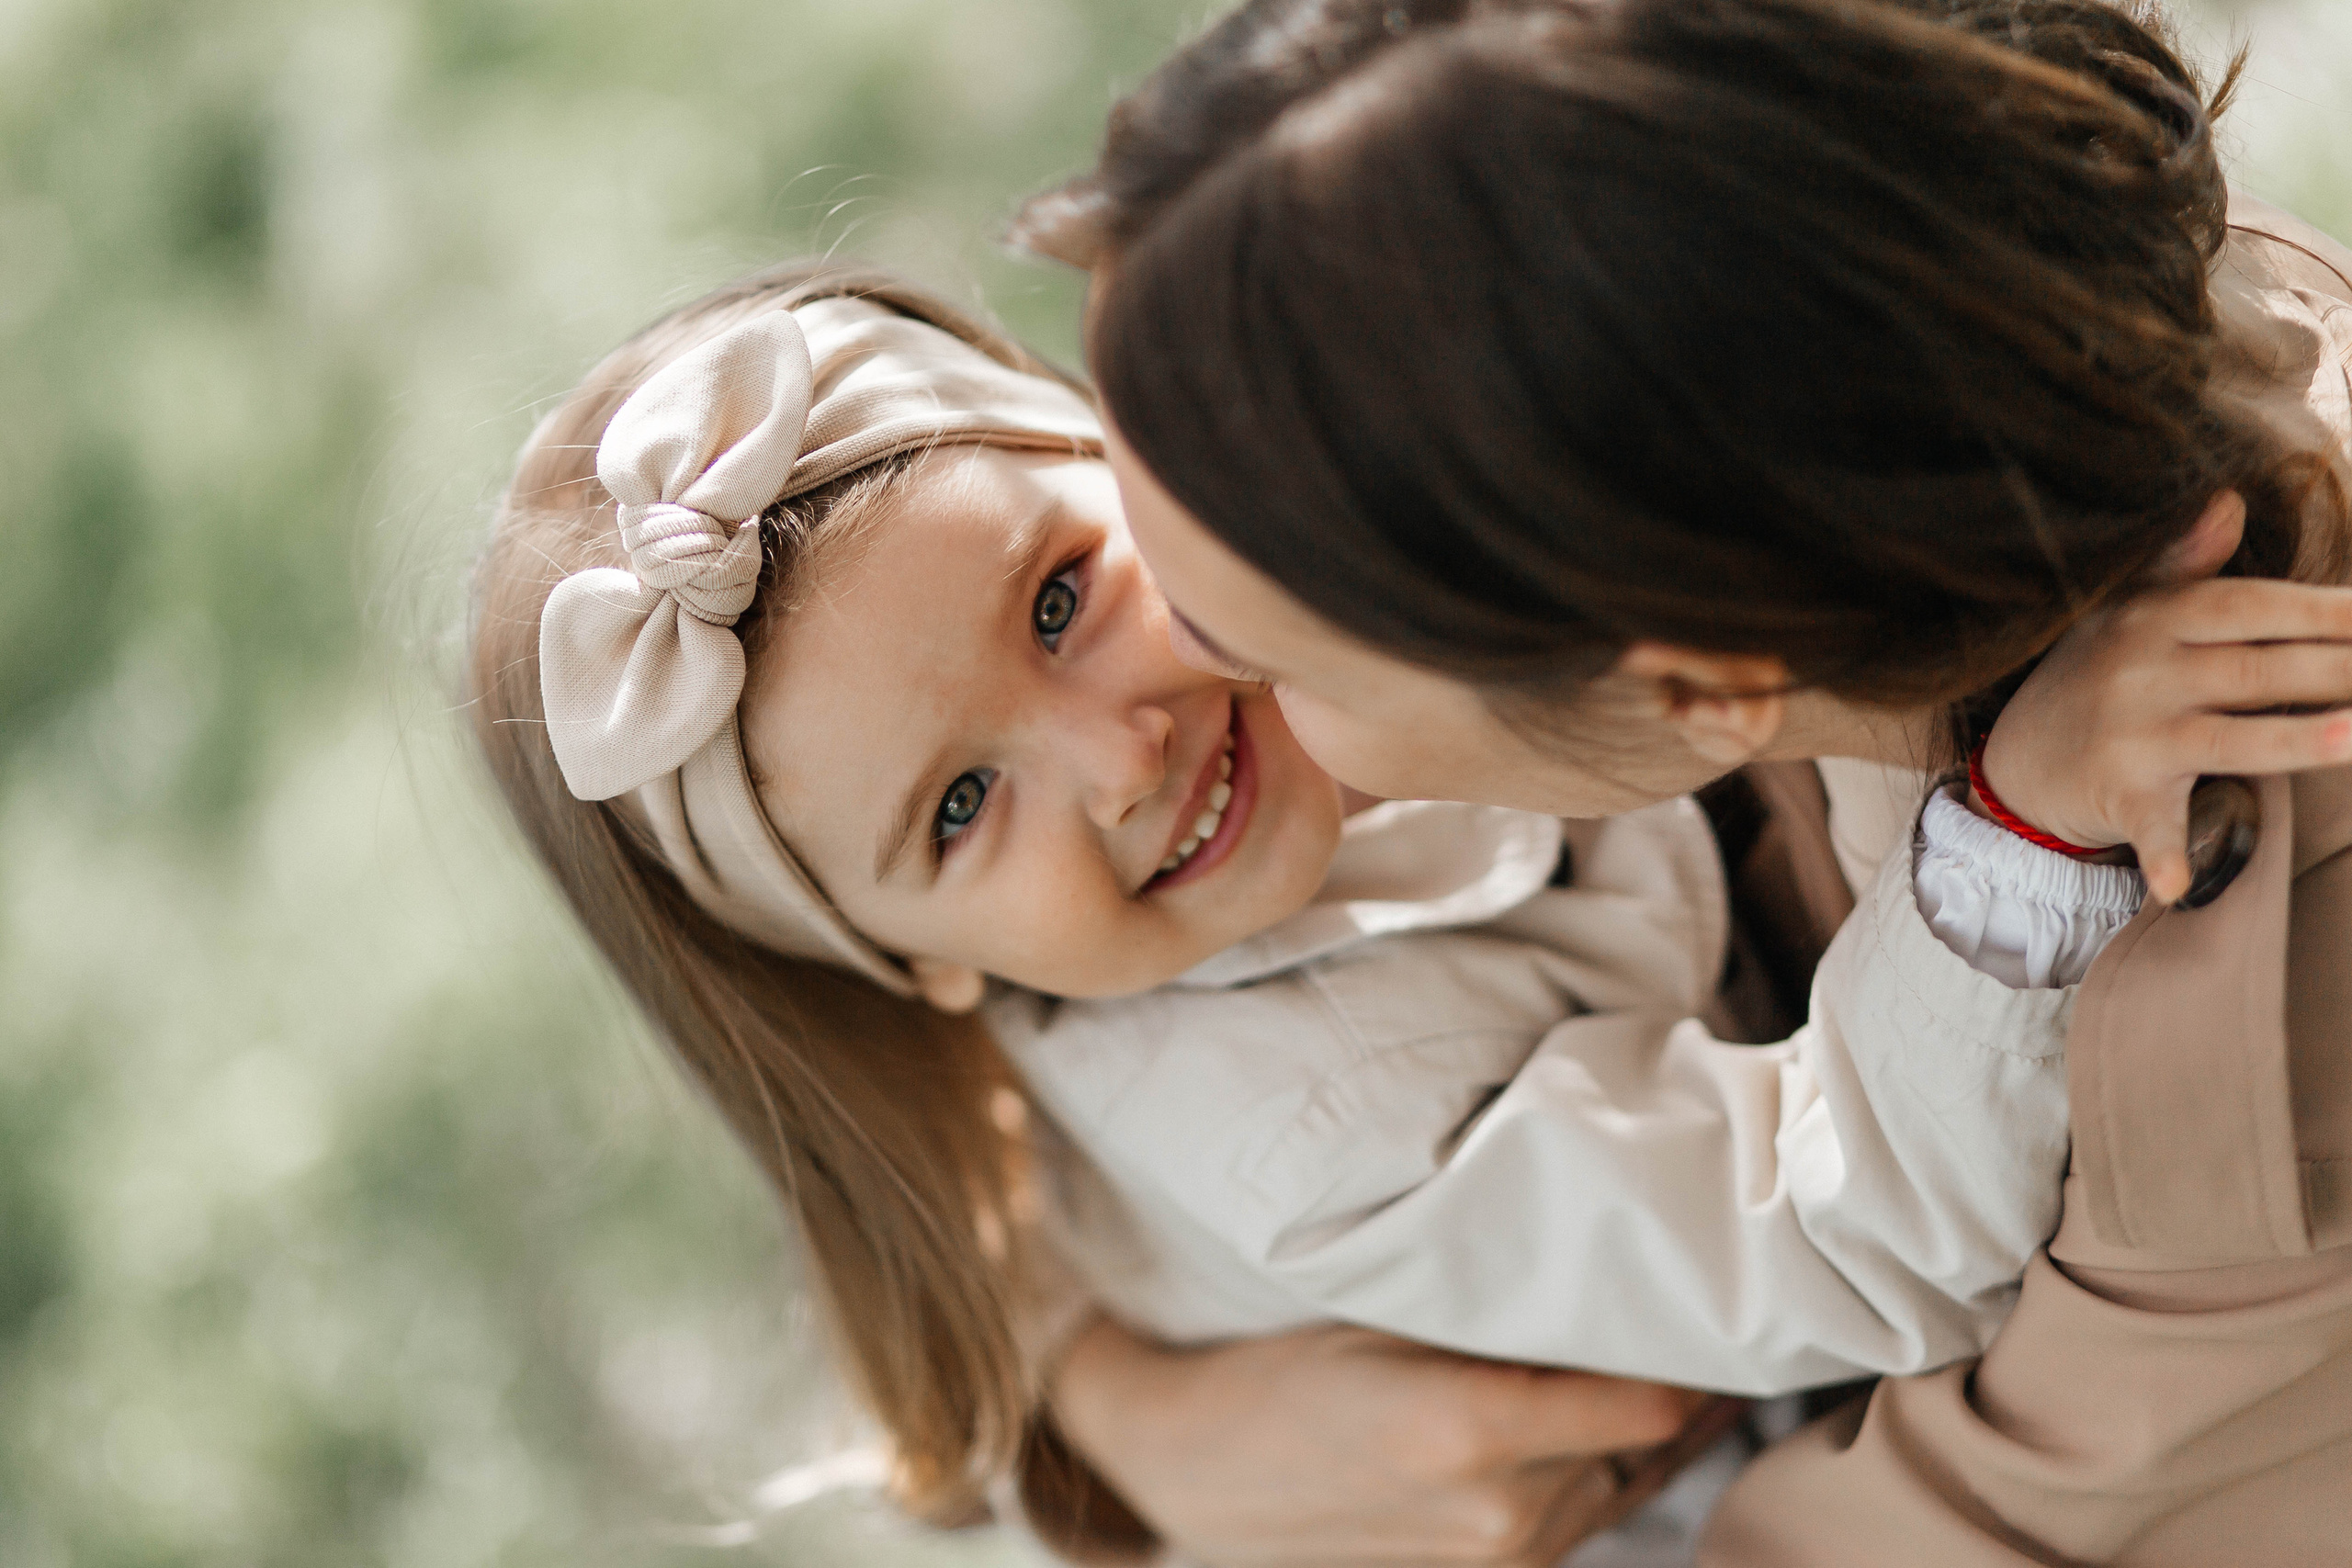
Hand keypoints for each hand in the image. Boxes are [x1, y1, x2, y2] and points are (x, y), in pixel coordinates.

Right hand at [1047, 1317, 1730, 1567]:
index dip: (1692, 1352)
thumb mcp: (1391, 1319)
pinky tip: (1599, 1417)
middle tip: (1685, 1307)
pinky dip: (1599, 1467)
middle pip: (1646, 1441)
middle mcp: (1501, 1515)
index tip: (1709, 1300)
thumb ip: (1506, 1327)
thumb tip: (1617, 1306)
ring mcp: (1497, 1560)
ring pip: (1621, 1482)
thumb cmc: (1284, 1373)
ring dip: (1636, 1429)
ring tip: (1647, 1354)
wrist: (1198, 1469)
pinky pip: (1582, 1516)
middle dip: (1666, 1380)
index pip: (1652, 1404)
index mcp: (1473, 1434)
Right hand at [1982, 492, 2351, 902]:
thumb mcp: (2125, 612)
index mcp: (2152, 620)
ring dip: (2298, 740)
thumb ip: (2184, 563)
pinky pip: (2152, 827)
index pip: (2251, 605)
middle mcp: (2142, 674)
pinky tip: (2181, 884)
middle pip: (2261, 670)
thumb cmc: (2093, 677)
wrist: (2017, 759)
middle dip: (2341, 670)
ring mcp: (2132, 738)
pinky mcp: (2120, 797)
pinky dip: (2165, 856)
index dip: (2322, 608)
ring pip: (2232, 739)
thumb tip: (2227, 500)